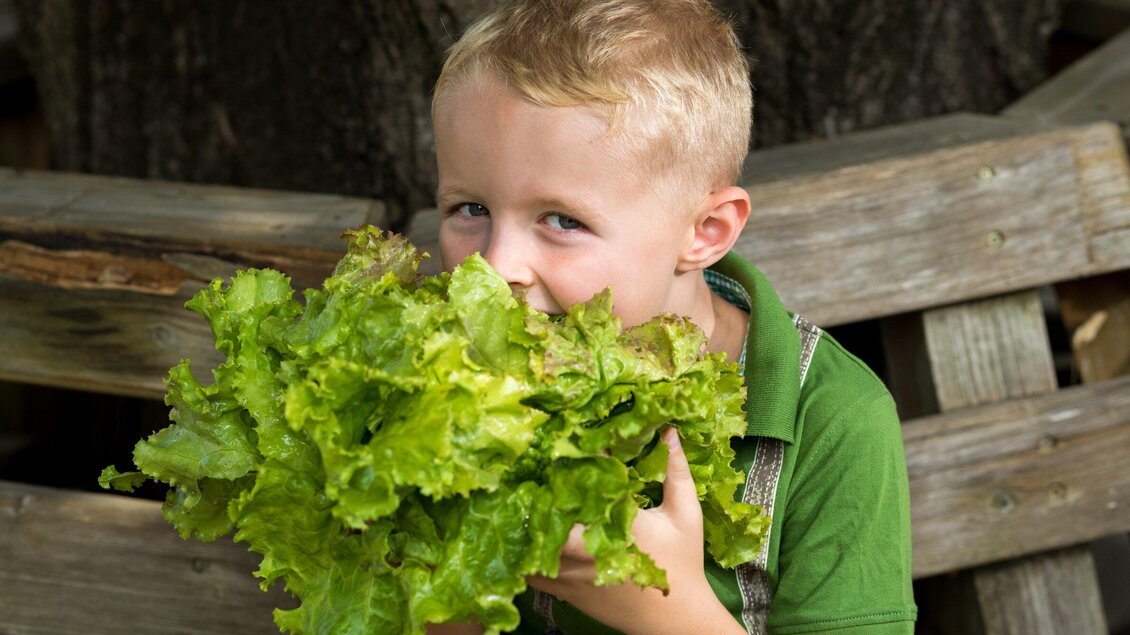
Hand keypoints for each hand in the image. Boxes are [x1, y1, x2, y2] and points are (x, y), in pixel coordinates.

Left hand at [527, 428, 742, 633]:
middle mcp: (587, 551)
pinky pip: (527, 569)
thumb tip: (670, 432)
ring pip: (529, 543)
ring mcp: (570, 573)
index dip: (571, 461)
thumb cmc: (682, 564)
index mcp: (618, 526)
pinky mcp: (561, 590)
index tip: (565, 440)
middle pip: (544, 516)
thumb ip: (675, 471)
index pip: (586, 485)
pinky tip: (524, 529)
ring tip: (522, 493)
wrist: (674, 619)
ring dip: (525, 518)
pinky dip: (521, 549)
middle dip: (537, 491)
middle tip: (535, 468)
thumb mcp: (685, 514)